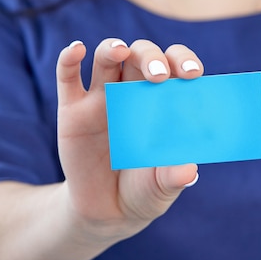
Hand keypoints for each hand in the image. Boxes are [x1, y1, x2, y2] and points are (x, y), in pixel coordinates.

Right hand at [56, 39, 202, 243]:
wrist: (107, 211)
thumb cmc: (145, 191)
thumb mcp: (162, 188)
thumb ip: (173, 177)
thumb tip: (188, 171)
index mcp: (163, 102)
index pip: (175, 68)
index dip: (184, 62)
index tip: (193, 75)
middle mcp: (134, 92)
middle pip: (142, 55)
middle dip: (151, 57)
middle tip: (159, 76)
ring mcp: (102, 98)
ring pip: (106, 57)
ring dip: (112, 48)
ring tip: (119, 51)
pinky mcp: (72, 109)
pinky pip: (67, 76)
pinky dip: (69, 58)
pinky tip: (77, 50)